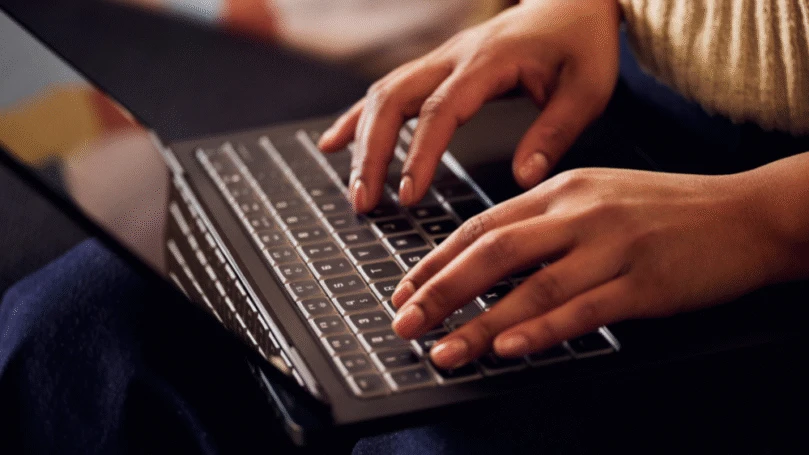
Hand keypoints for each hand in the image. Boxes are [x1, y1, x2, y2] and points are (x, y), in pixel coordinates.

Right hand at [318, 0, 620, 211]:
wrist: (571, 1)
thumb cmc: (581, 45)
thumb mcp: (587, 91)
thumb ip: (554, 133)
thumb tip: (524, 178)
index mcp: (489, 62)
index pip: (441, 110)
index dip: (419, 154)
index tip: (408, 195)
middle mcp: (454, 56)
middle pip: (394, 98)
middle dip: (371, 152)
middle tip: (364, 201)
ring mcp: (440, 58)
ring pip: (383, 93)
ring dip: (361, 140)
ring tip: (355, 188)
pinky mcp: (436, 67)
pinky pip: (388, 89)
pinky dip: (359, 118)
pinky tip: (336, 142)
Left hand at [388, 168, 791, 368]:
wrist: (742, 214)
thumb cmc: (664, 209)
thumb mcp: (596, 197)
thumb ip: (543, 222)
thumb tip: (487, 258)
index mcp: (561, 190)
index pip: (483, 225)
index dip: (438, 259)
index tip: (406, 288)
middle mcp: (579, 213)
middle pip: (493, 252)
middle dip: (440, 291)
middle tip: (405, 321)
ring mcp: (611, 248)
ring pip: (531, 287)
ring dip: (480, 323)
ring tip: (444, 349)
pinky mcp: (642, 284)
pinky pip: (582, 310)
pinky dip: (541, 331)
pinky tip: (509, 348)